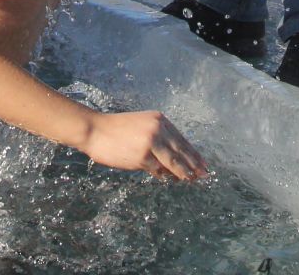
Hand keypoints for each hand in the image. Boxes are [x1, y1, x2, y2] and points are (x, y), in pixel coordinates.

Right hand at [82, 110, 208, 180]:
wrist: (95, 130)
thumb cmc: (116, 129)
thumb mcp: (142, 125)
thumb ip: (158, 138)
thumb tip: (172, 159)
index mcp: (160, 120)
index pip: (181, 139)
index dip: (193, 153)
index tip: (203, 163)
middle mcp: (158, 129)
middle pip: (181, 150)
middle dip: (193, 164)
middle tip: (203, 175)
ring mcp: (151, 143)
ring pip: (173, 161)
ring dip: (183, 172)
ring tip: (191, 180)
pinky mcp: (142, 156)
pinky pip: (157, 169)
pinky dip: (162, 175)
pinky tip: (167, 179)